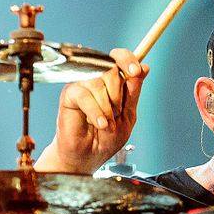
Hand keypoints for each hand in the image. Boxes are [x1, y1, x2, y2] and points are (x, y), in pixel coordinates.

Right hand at [38, 48, 148, 173]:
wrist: (89, 156)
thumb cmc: (106, 137)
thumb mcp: (128, 116)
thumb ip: (133, 92)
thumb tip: (144, 67)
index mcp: (113, 81)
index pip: (120, 57)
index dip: (128, 60)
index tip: (136, 71)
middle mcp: (97, 78)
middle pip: (111, 69)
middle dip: (118, 95)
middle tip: (116, 114)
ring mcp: (83, 85)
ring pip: (99, 83)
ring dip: (107, 107)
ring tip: (107, 124)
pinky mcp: (69, 94)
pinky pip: (85, 96)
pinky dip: (96, 112)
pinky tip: (100, 124)